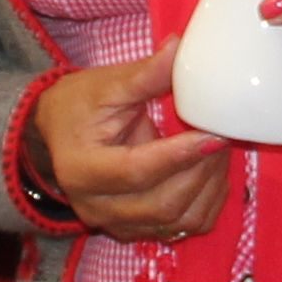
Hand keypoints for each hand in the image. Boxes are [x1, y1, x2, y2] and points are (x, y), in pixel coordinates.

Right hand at [27, 49, 233, 240]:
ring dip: (210, 188)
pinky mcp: (137, 232)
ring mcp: (117, 225)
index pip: (136, 172)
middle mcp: (96, 206)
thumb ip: (146, 74)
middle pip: (162, 204)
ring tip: (219, 152)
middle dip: (201, 172)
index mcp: (81, 170)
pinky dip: (207, 204)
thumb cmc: (80, 106)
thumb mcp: (107, 84)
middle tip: (222, 137)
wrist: (59, 134)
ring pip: (178, 222)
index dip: (179, 156)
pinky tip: (211, 174)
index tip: (213, 135)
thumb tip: (180, 48)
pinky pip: (184, 229)